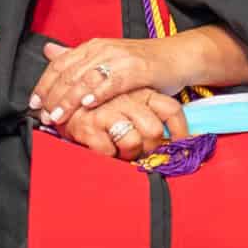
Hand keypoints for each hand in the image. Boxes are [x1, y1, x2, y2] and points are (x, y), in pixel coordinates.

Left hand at [32, 28, 247, 126]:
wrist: (177, 57)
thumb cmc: (141, 63)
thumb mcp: (106, 58)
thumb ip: (78, 58)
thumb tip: (47, 50)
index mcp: (92, 46)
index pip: (60, 64)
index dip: (44, 84)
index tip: (34, 104)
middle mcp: (102, 48)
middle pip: (69, 72)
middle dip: (53, 96)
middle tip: (44, 115)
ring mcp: (119, 57)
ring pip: (87, 78)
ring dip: (70, 98)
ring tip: (58, 115)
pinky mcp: (137, 68)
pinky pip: (112, 81)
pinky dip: (98, 93)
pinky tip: (87, 104)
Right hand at [57, 87, 191, 161]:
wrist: (60, 97)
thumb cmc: (101, 102)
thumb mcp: (129, 96)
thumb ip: (156, 108)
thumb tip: (187, 132)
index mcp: (141, 91)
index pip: (171, 110)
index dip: (179, 130)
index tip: (180, 144)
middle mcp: (127, 99)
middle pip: (153, 130)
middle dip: (149, 148)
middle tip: (140, 151)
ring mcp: (108, 112)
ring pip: (134, 142)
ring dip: (129, 154)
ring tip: (122, 151)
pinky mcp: (90, 127)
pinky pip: (110, 151)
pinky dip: (109, 156)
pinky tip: (106, 151)